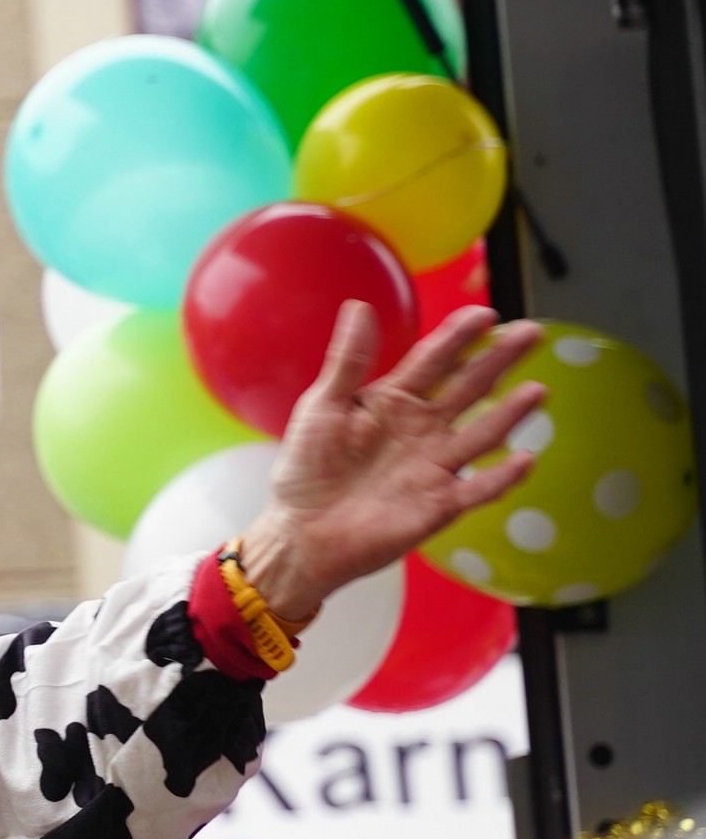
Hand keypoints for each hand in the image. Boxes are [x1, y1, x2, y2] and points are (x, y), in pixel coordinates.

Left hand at [237, 303, 546, 625]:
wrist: (300, 532)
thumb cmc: (306, 468)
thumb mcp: (322, 407)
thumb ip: (347, 361)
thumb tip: (360, 306)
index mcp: (393, 401)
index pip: (434, 361)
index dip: (459, 337)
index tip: (486, 314)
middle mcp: (422, 428)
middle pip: (468, 388)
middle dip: (500, 361)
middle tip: (531, 334)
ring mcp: (435, 465)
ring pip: (482, 434)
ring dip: (510, 413)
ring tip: (537, 391)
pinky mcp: (440, 504)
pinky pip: (479, 489)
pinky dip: (502, 477)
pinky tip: (525, 460)